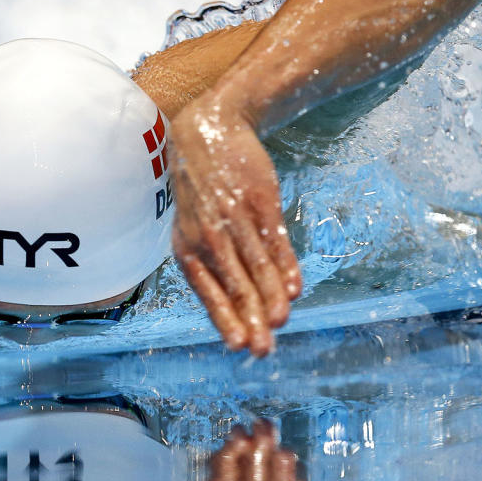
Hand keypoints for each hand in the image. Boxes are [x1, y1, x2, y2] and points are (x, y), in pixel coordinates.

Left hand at [169, 92, 301, 353]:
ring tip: (280, 323)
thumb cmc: (202, 192)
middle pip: (234, 285)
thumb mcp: (193, 227)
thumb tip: (235, 308)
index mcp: (188, 248)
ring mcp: (236, 219)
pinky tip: (293, 289)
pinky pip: (275, 240)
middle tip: (263, 350)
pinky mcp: (260, 202)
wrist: (211, 130)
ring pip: (256, 266)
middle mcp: (210, 237)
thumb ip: (212, 264)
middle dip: (249, 319)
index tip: (238, 346)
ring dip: (269, 297)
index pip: (208, 291)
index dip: (224, 318)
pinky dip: (285, 265)